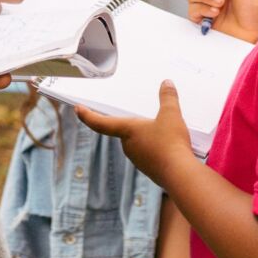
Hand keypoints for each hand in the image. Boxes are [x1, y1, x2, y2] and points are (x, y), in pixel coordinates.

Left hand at [75, 81, 191, 179]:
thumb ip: (168, 98)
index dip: (87, 115)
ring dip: (147, 137)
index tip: (77, 109)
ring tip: (164, 131)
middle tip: (145, 116)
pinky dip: (156, 148)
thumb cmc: (171, 144)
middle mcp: (128, 146)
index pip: (100, 123)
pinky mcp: (149, 169)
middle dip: (134, 124)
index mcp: (127, 130)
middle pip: (125, 131)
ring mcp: (138, 160)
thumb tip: (166, 83)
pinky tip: (169, 146)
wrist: (180, 174)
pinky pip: (149, 154)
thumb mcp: (171, 115)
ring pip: (138, 143)